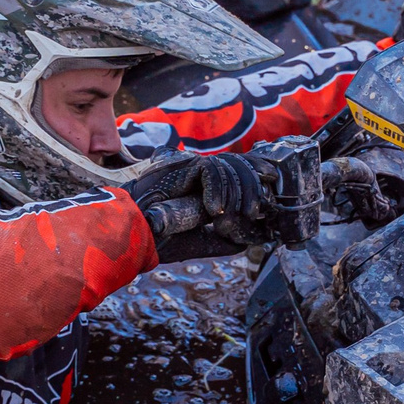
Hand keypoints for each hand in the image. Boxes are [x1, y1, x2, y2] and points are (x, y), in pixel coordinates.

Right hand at [130, 152, 268, 255]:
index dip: (256, 172)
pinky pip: (211, 168)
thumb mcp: (196, 241)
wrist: (131, 235)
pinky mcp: (180, 165)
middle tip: (257, 210)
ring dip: (238, 192)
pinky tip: (213, 210)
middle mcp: (196, 171)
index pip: (235, 168)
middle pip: (238, 162)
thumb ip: (220, 239)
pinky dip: (218, 190)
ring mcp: (188, 165)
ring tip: (236, 215)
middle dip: (254, 184)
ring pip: (228, 164)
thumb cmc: (156, 238)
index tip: (272, 185)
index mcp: (200, 185)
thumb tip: (247, 241)